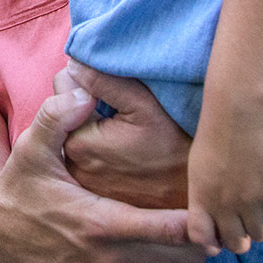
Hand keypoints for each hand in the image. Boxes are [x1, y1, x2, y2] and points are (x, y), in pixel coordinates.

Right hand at [0, 90, 206, 262]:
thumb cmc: (20, 187)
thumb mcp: (30, 147)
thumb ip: (57, 117)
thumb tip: (83, 92)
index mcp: (99, 224)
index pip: (169, 230)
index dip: (197, 218)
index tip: (207, 199)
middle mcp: (110, 261)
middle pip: (185, 258)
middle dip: (200, 233)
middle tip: (203, 204)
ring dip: (190, 254)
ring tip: (189, 223)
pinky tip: (168, 247)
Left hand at [59, 61, 190, 209]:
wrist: (198, 199)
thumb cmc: (177, 148)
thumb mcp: (144, 105)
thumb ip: (103, 81)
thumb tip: (75, 63)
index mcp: (78, 142)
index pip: (64, 87)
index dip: (88, 78)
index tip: (114, 86)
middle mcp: (73, 166)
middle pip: (68, 111)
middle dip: (88, 102)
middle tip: (123, 108)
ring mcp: (84, 183)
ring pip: (78, 132)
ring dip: (95, 124)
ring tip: (128, 130)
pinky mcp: (97, 193)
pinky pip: (89, 155)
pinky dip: (102, 146)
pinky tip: (128, 149)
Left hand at [187, 97, 262, 253]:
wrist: (239, 108)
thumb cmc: (217, 134)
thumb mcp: (199, 167)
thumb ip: (205, 197)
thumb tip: (214, 225)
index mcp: (201, 197)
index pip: (201, 238)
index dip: (213, 241)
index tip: (221, 232)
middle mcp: (224, 203)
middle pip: (237, 245)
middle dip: (243, 237)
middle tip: (248, 220)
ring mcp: (251, 199)